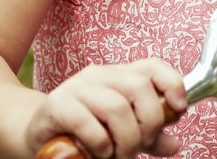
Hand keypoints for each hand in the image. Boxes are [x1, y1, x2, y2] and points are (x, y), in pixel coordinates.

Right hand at [24, 60, 186, 158]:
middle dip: (148, 124)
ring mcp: (76, 87)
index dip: (172, 84)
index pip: (153, 66)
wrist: (38, 136)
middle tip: (140, 147)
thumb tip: (175, 143)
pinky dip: (100, 142)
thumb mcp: (121, 134)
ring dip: (125, 140)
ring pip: (116, 107)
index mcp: (119, 76)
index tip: (179, 109)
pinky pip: (85, 121)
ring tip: (119, 156)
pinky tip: (100, 153)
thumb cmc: (84, 133)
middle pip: (139, 88)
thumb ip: (149, 137)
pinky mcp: (56, 104)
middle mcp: (99, 75)